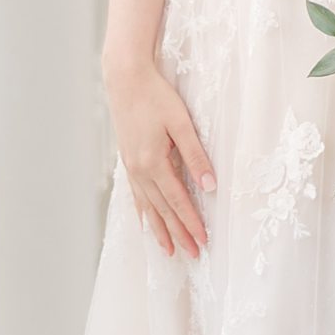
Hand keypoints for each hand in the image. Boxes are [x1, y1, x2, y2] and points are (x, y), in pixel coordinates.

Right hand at [106, 56, 214, 259]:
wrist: (125, 79)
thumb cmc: (156, 96)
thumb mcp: (181, 123)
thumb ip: (196, 155)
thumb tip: (210, 186)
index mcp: (153, 163)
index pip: (178, 202)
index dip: (192, 223)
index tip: (204, 242)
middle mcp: (139, 171)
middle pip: (162, 210)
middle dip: (178, 234)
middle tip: (193, 255)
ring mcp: (130, 167)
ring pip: (147, 207)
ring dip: (159, 229)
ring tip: (169, 250)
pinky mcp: (127, 161)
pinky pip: (136, 195)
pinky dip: (143, 213)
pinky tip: (146, 222)